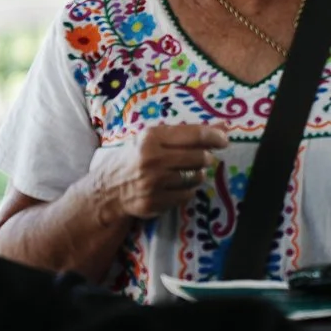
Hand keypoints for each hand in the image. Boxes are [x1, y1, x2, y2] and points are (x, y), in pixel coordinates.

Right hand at [91, 123, 229, 220]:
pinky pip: (187, 195)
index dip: (214, 137)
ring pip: (195, 178)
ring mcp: (152, 183)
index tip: (224, 140)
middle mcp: (152, 160)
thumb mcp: (153, 139)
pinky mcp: (154, 202)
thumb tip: (223, 128)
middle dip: (205, 158)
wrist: (107, 190)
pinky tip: (176, 186)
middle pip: (199, 158)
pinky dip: (187, 190)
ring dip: (197, 174)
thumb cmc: (134, 158)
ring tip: (186, 171)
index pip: (194, 135)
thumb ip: (186, 133)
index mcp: (151, 138)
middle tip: (203, 158)